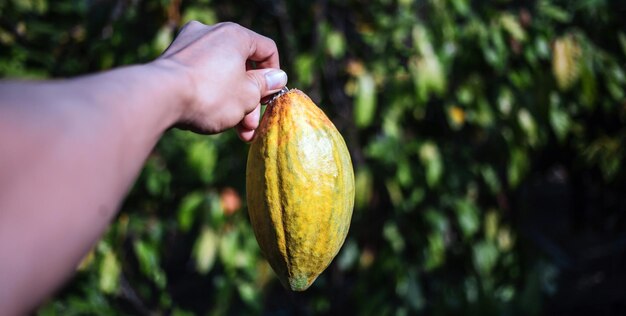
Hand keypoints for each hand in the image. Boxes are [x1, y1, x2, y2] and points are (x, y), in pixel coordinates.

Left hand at [153, 21, 286, 140]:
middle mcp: (211, 33)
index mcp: (235, 35)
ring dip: (232, 102)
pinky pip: (201, 77)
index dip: (274, 76)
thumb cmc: (210, 94)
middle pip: (242, 67)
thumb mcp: (247, 95)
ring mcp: (188, 45)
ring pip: (221, 75)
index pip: (266, 49)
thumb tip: (276, 77)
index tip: (270, 98)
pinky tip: (213, 119)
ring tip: (236, 132)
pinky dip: (211, 95)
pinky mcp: (171, 61)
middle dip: (250, 100)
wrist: (158, 98)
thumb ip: (264, 86)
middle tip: (251, 126)